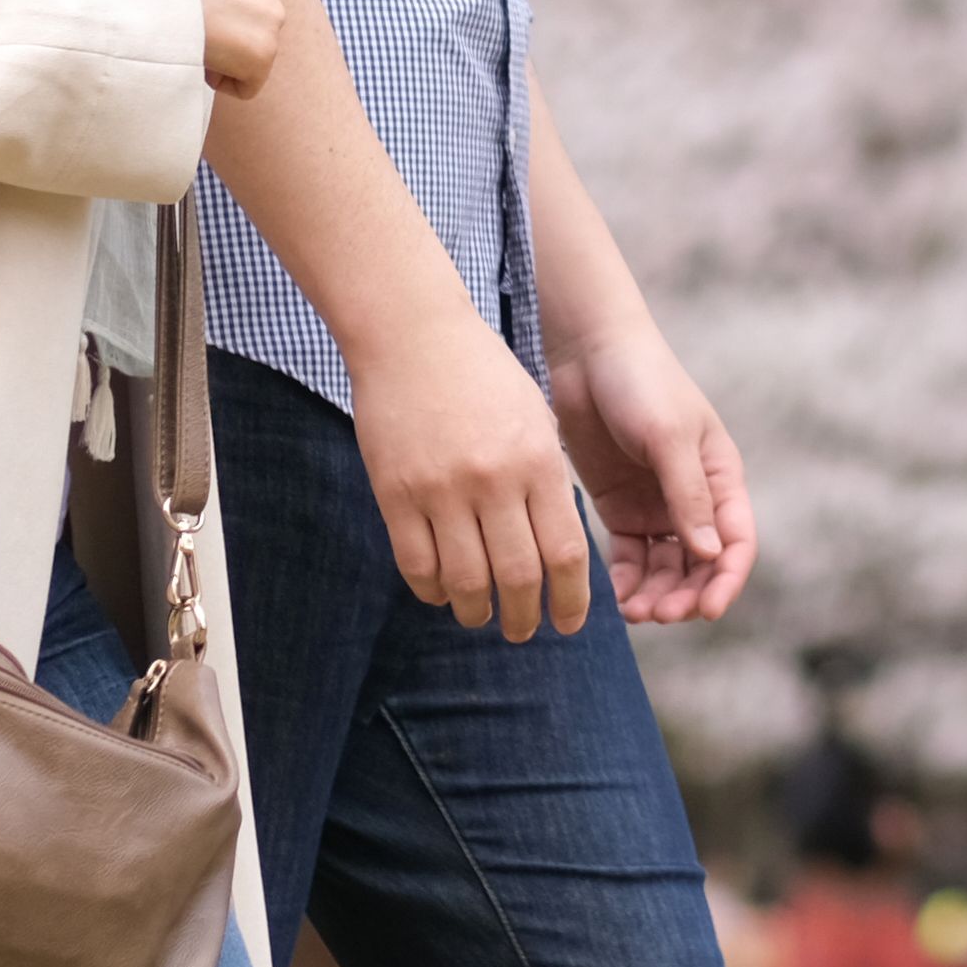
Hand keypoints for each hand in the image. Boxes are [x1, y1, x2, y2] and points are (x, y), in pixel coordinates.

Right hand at [184, 0, 288, 99]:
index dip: (223, 2)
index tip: (197, 8)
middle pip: (258, 14)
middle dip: (230, 26)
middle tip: (194, 27)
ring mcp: (272, 16)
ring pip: (255, 47)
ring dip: (228, 52)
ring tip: (194, 43)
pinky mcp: (263, 52)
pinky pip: (249, 82)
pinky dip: (226, 82)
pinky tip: (201, 64)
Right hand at [345, 326, 587, 642]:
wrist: (413, 334)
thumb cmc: (482, 374)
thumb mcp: (534, 418)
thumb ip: (546, 479)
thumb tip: (558, 548)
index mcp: (538, 460)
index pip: (565, 553)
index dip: (570, 600)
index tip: (568, 623)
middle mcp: (494, 480)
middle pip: (518, 576)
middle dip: (525, 618)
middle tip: (523, 632)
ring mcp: (441, 489)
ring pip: (465, 580)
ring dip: (476, 612)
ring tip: (480, 617)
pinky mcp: (396, 492)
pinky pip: (416, 564)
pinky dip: (431, 590)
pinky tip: (441, 594)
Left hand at [551, 317, 756, 626]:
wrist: (586, 352)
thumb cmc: (641, 381)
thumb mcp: (669, 436)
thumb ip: (689, 495)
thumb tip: (711, 554)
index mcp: (721, 476)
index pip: (736, 540)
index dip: (727, 579)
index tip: (707, 610)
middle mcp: (694, 496)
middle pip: (702, 564)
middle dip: (687, 595)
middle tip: (660, 615)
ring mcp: (656, 504)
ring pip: (666, 568)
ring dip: (658, 594)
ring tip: (637, 613)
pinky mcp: (620, 507)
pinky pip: (631, 557)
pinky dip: (628, 581)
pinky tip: (619, 598)